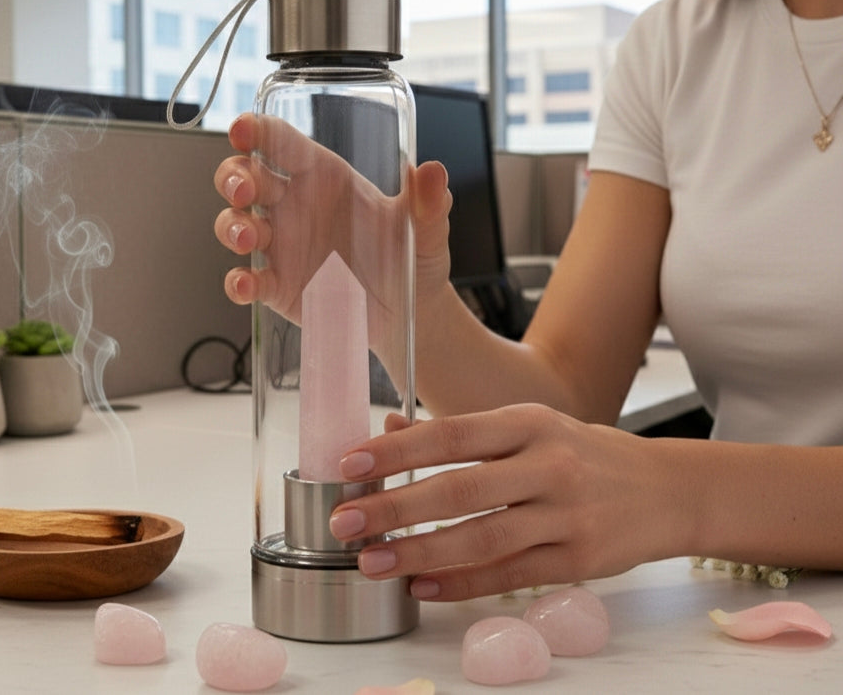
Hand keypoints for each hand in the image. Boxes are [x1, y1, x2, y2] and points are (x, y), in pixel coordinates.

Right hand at [213, 114, 452, 354]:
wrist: (413, 312)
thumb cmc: (414, 257)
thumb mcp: (428, 226)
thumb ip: (430, 201)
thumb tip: (434, 173)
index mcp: (325, 177)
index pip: (282, 142)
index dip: (257, 130)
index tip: (245, 130)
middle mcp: (295, 206)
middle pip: (245, 177)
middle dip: (234, 177)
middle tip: (245, 190)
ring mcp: (282, 246)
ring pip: (235, 224)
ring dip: (232, 226)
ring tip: (250, 238)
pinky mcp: (278, 287)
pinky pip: (247, 281)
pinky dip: (238, 282)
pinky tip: (247, 284)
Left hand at [328, 405, 679, 599]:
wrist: (665, 490)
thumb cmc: (581, 453)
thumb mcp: (528, 427)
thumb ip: (462, 431)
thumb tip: (390, 429)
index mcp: (529, 423)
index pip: (452, 433)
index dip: (398, 450)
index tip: (349, 464)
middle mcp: (548, 465)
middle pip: (460, 488)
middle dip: (394, 507)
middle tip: (345, 523)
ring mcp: (566, 516)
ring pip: (483, 538)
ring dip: (419, 552)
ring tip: (372, 562)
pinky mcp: (580, 561)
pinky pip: (510, 575)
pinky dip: (461, 584)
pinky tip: (422, 586)